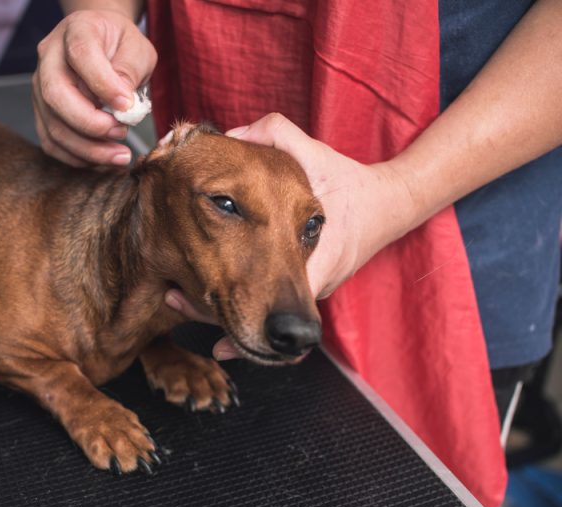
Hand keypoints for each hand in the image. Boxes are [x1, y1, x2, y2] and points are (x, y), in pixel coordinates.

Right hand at [32, 9, 156, 166]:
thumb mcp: (137, 48)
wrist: (102, 46)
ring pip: (53, 126)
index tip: (127, 105)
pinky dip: (77, 157)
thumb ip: (130, 70)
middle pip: (56, 95)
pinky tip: (102, 159)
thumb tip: (123, 104)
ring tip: (120, 155)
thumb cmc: (121, 46)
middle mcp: (49, 57)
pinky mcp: (42, 112)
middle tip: (122, 133)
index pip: (81, 54)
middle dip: (91, 124)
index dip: (103, 84)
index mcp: (76, 30)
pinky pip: (52, 143)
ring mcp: (40, 87)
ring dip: (88, 149)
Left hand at [166, 113, 415, 358]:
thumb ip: (277, 136)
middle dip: (216, 313)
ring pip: (261, 310)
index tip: (199, 299)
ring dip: (222, 309)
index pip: (274, 299)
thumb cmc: (350, 182)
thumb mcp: (316, 155)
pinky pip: (268, 300)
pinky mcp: (306, 285)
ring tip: (177, 295)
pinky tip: (204, 293)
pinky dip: (238, 300)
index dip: (235, 307)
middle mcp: (314, 283)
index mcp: (319, 259)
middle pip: (260, 314)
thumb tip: (232, 133)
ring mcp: (311, 288)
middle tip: (175, 297)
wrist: (390, 204)